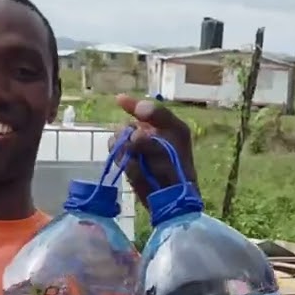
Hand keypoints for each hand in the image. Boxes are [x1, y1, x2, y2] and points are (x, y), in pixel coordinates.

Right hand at [111, 94, 195, 208]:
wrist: (172, 194)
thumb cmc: (179, 162)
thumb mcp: (177, 132)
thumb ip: (159, 115)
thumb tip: (138, 110)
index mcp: (159, 124)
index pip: (141, 109)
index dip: (131, 104)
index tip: (119, 100)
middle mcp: (143, 133)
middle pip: (127, 125)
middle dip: (132, 133)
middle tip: (140, 142)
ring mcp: (132, 149)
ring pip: (117, 138)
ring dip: (127, 147)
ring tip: (141, 159)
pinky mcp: (124, 163)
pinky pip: (115, 153)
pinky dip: (123, 158)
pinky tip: (134, 165)